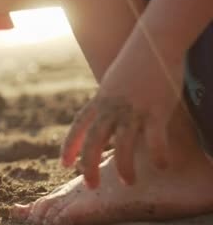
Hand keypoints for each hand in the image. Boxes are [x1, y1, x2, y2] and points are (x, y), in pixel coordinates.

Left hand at [61, 32, 184, 187]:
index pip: (78, 126)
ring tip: (129, 182)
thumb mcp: (113, 82)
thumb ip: (108, 102)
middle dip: (88, 165)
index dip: (69, 147)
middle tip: (91, 185)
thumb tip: (106, 120)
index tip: (63, 164)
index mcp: (100, 99)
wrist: (153, 39)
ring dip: (123, 166)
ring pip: (122, 144)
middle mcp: (111, 106)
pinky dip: (158, 153)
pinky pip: (155, 137)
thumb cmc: (136, 62)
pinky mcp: (156, 108)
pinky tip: (162, 165)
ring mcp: (133, 108)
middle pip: (93, 140)